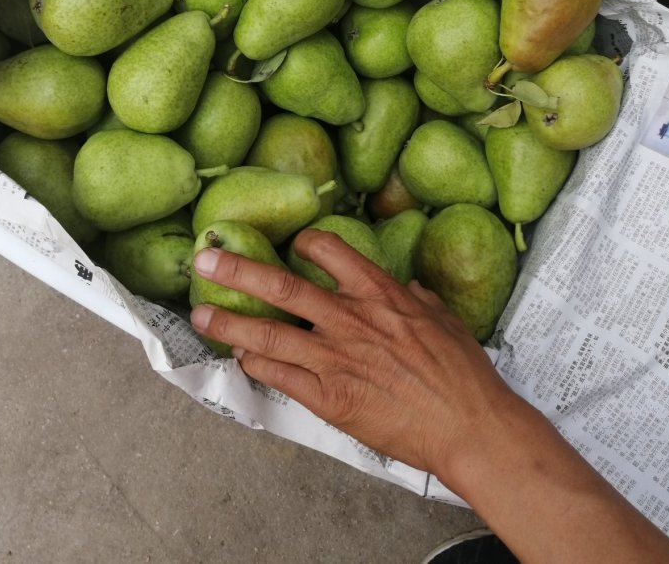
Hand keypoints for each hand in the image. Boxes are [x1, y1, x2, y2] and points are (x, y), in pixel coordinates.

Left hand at [189, 227, 515, 484]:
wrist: (470, 426)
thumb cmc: (463, 373)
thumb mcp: (443, 319)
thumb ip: (415, 300)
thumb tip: (407, 290)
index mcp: (380, 293)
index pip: (329, 250)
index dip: (302, 243)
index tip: (288, 243)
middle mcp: (350, 319)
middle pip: (282, 287)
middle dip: (239, 272)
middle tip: (206, 260)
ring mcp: (336, 359)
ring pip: (270, 335)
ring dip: (229, 323)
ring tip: (198, 315)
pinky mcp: (330, 399)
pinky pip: (281, 377)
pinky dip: (255, 366)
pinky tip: (239, 359)